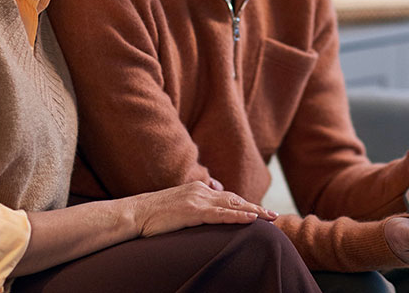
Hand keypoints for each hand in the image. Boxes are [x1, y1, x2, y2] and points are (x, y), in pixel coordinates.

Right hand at [132, 181, 277, 237]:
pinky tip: (252, 219)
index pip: (227, 197)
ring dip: (254, 211)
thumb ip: (194, 202)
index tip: (260, 211)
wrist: (135, 213)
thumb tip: (208, 199)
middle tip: (274, 215)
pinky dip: (238, 216)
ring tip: (271, 218)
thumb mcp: (177, 204)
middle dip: (256, 207)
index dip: (245, 204)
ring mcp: (198, 200)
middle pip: (235, 199)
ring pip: (233, 205)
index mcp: (198, 189)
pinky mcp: (193, 212)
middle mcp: (201, 191)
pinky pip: (221, 214)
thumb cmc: (153, 213)